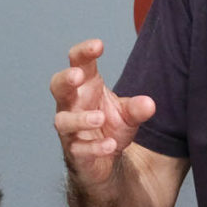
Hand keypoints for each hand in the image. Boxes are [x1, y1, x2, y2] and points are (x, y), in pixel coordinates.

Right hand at [50, 39, 157, 186]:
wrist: (106, 160)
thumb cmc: (110, 125)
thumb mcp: (129, 114)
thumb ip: (138, 108)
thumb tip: (149, 104)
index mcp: (86, 87)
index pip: (78, 63)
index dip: (84, 52)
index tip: (98, 45)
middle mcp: (72, 105)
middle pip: (58, 87)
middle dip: (65, 79)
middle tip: (77, 75)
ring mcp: (70, 129)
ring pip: (63, 121)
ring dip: (80, 118)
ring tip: (99, 118)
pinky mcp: (75, 152)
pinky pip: (79, 149)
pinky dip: (95, 148)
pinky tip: (110, 145)